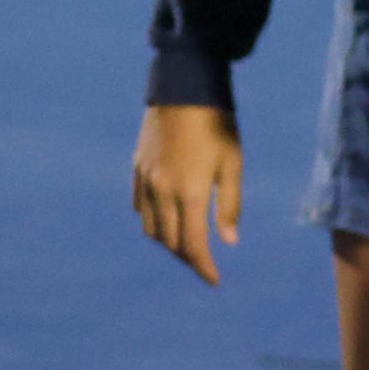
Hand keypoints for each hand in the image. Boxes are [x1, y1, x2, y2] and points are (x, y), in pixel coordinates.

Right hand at [133, 104, 242, 284]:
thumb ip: (229, 204)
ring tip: (187, 244)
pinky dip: (154, 222)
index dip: (203, 267)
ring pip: (152, 229)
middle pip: (170, 241)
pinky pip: (141, 208)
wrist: (184, 89)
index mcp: (189, 192)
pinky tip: (167, 219)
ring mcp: (145, 180)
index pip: (193, 244)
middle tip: (204, 263)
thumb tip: (229, 241)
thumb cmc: (217, 124)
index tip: (214, 280)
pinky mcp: (136, 169)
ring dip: (169, 242)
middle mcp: (162, 191)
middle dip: (188, 257)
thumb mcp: (232, 163)